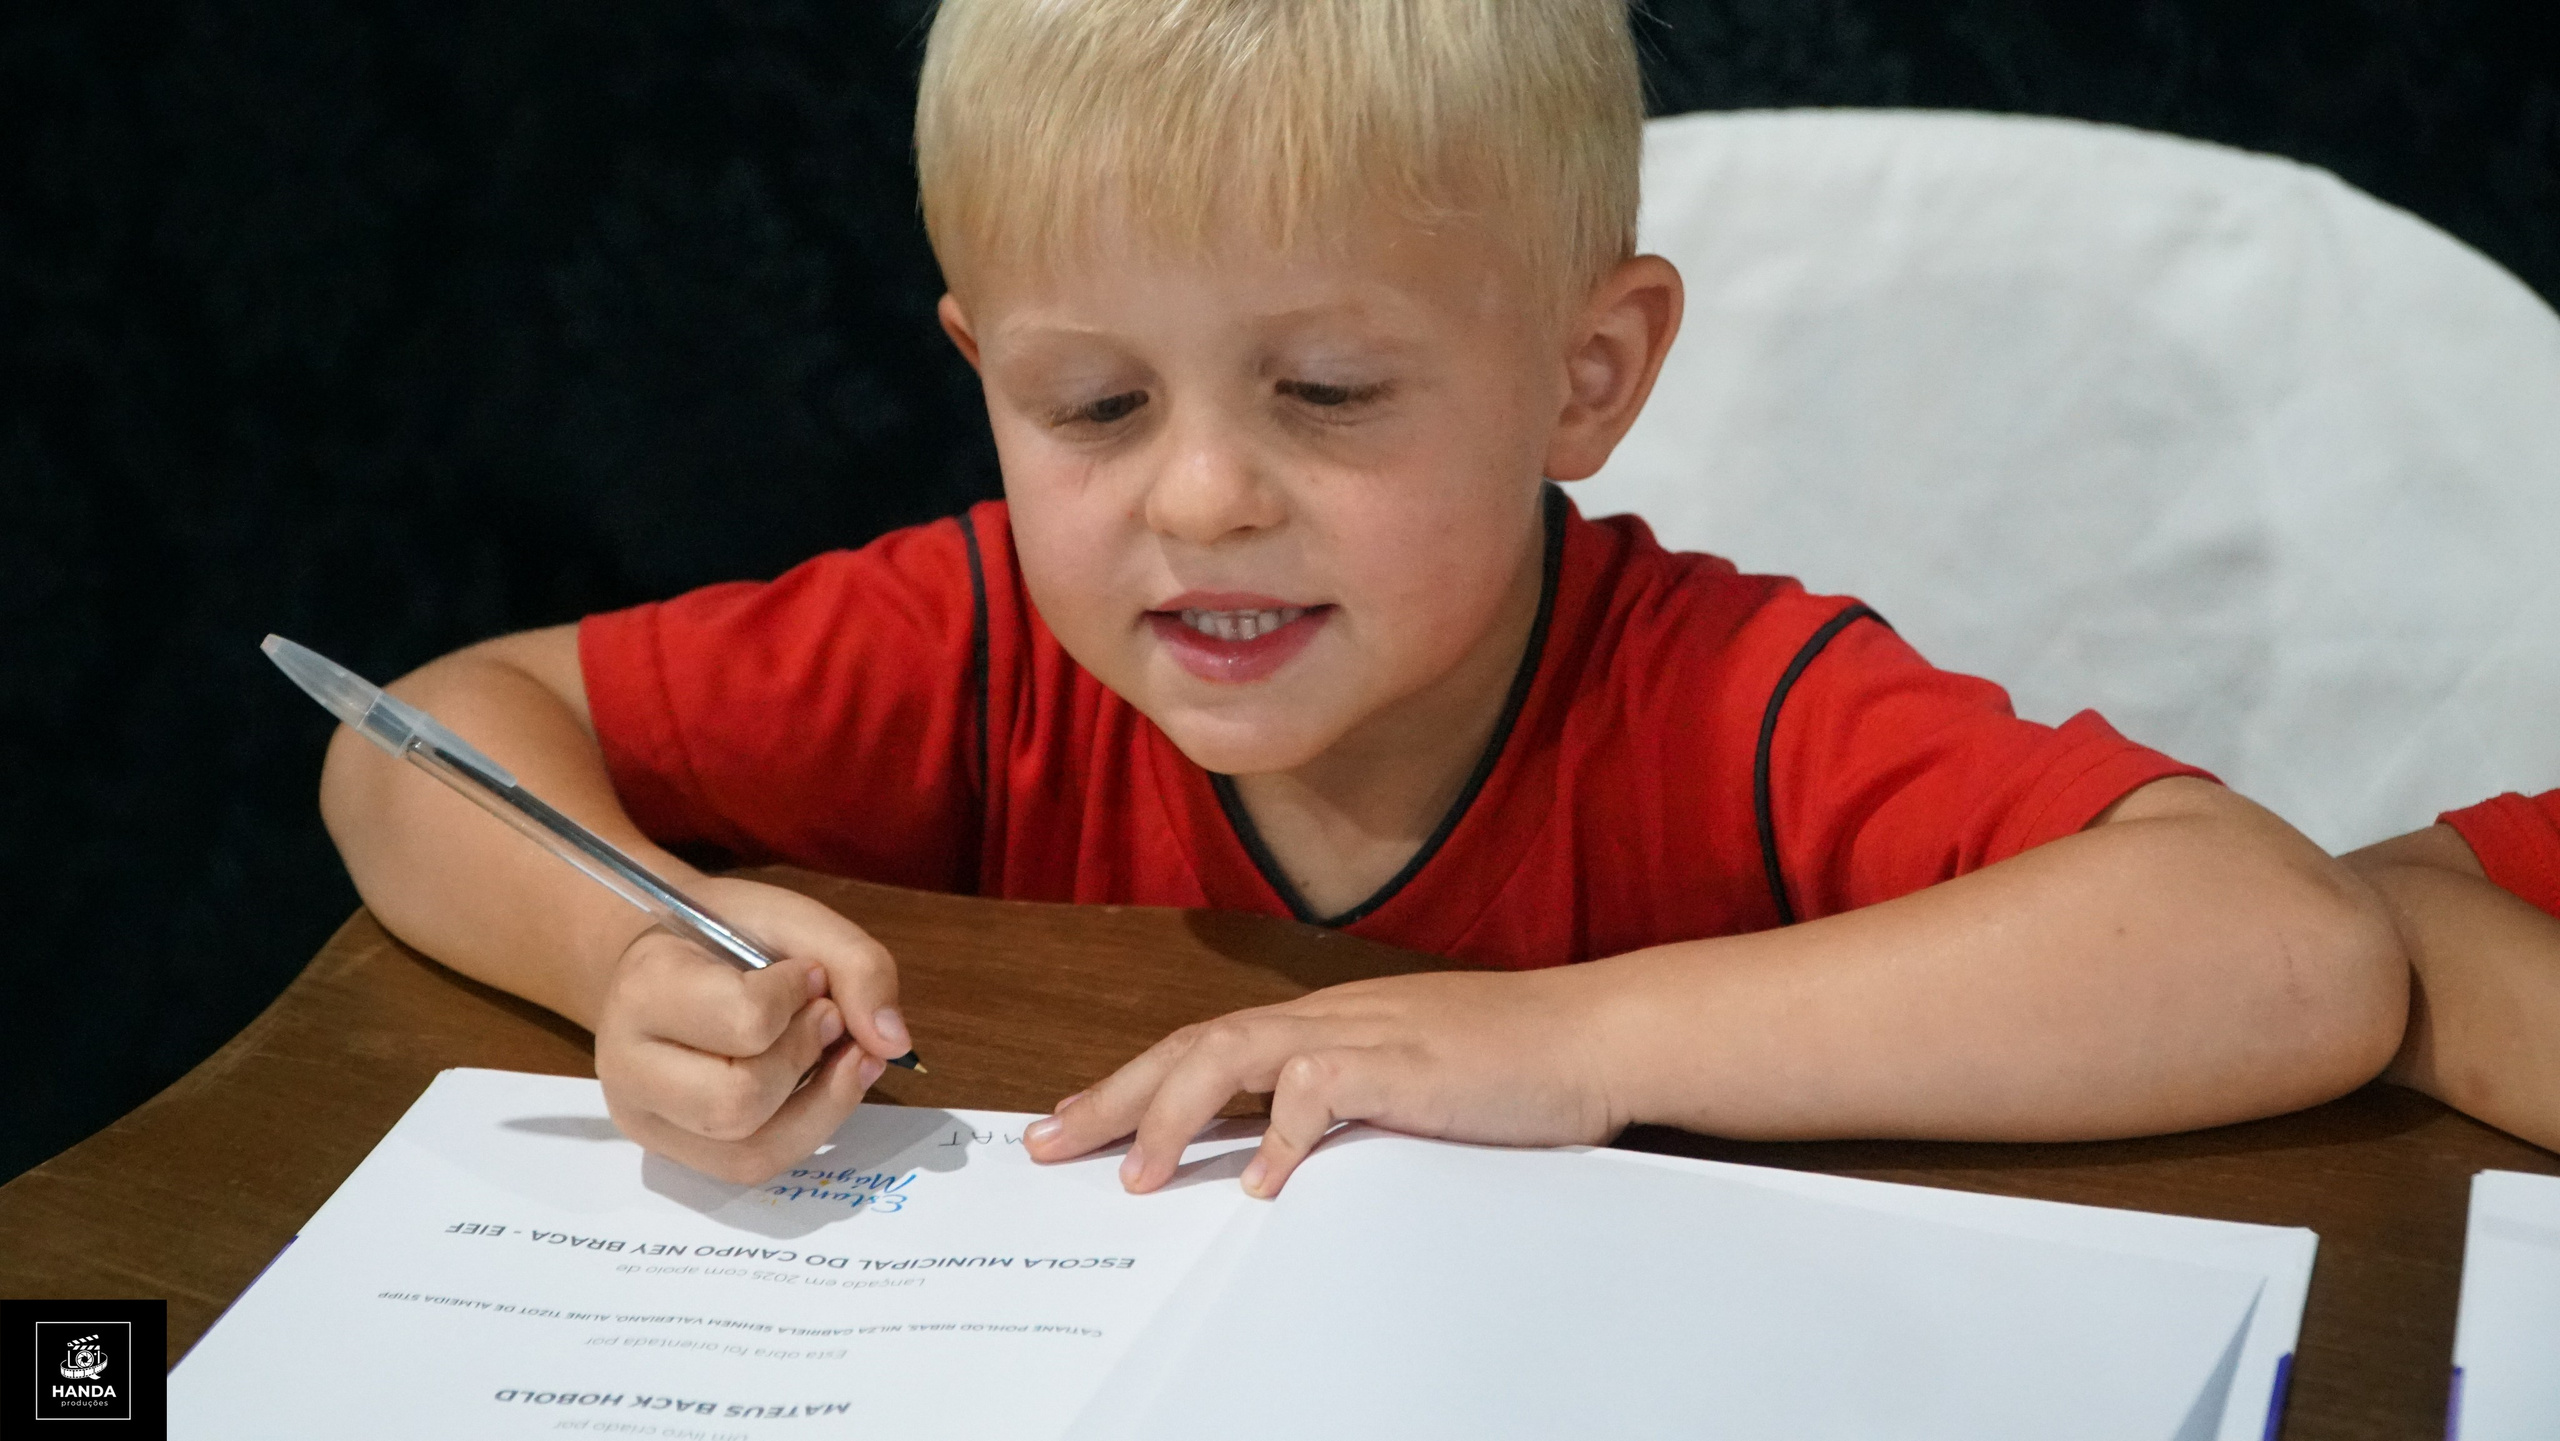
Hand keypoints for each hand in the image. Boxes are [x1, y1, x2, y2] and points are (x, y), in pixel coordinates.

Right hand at [593, 876, 911, 1183]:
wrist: (667, 960)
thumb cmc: (726, 935)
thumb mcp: (791, 919)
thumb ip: (854, 964)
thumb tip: (894, 1042)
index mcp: (646, 988)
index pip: (743, 1020)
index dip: (797, 997)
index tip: (807, 971)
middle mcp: (626, 1065)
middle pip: (737, 1102)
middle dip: (805, 1058)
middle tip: (825, 1015)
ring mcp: (645, 1118)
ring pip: (748, 1151)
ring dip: (819, 1102)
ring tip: (834, 1052)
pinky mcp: (673, 1152)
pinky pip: (752, 1166)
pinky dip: (807, 1128)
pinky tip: (825, 1085)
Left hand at [1019, 968, 1620, 1197]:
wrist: (1594, 1034)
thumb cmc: (1511, 1062)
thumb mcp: (1403, 1083)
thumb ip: (1337, 1105)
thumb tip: (1267, 1153)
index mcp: (1322, 1024)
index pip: (1203, 1046)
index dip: (1130, 1085)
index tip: (1071, 1124)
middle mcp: (1328, 1019)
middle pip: (1192, 1045)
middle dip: (1113, 1096)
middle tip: (1048, 1144)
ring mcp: (1364, 1035)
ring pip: (1235, 1054)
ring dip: (1173, 1113)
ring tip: (1132, 1173)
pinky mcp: (1405, 1065)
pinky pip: (1321, 1091)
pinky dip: (1281, 1133)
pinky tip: (1257, 1179)